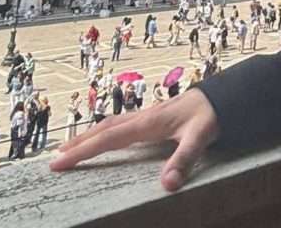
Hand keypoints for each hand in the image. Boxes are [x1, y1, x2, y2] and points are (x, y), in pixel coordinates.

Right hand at [49, 88, 219, 191]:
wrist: (225, 94)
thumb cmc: (212, 113)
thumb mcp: (201, 137)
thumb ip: (183, 160)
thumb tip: (167, 185)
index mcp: (148, 123)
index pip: (107, 138)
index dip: (82, 151)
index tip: (57, 162)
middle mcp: (143, 117)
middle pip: (103, 129)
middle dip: (78, 144)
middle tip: (55, 158)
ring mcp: (148, 115)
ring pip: (111, 124)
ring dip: (90, 136)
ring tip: (72, 148)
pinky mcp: (155, 116)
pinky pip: (122, 124)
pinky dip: (107, 132)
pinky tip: (107, 136)